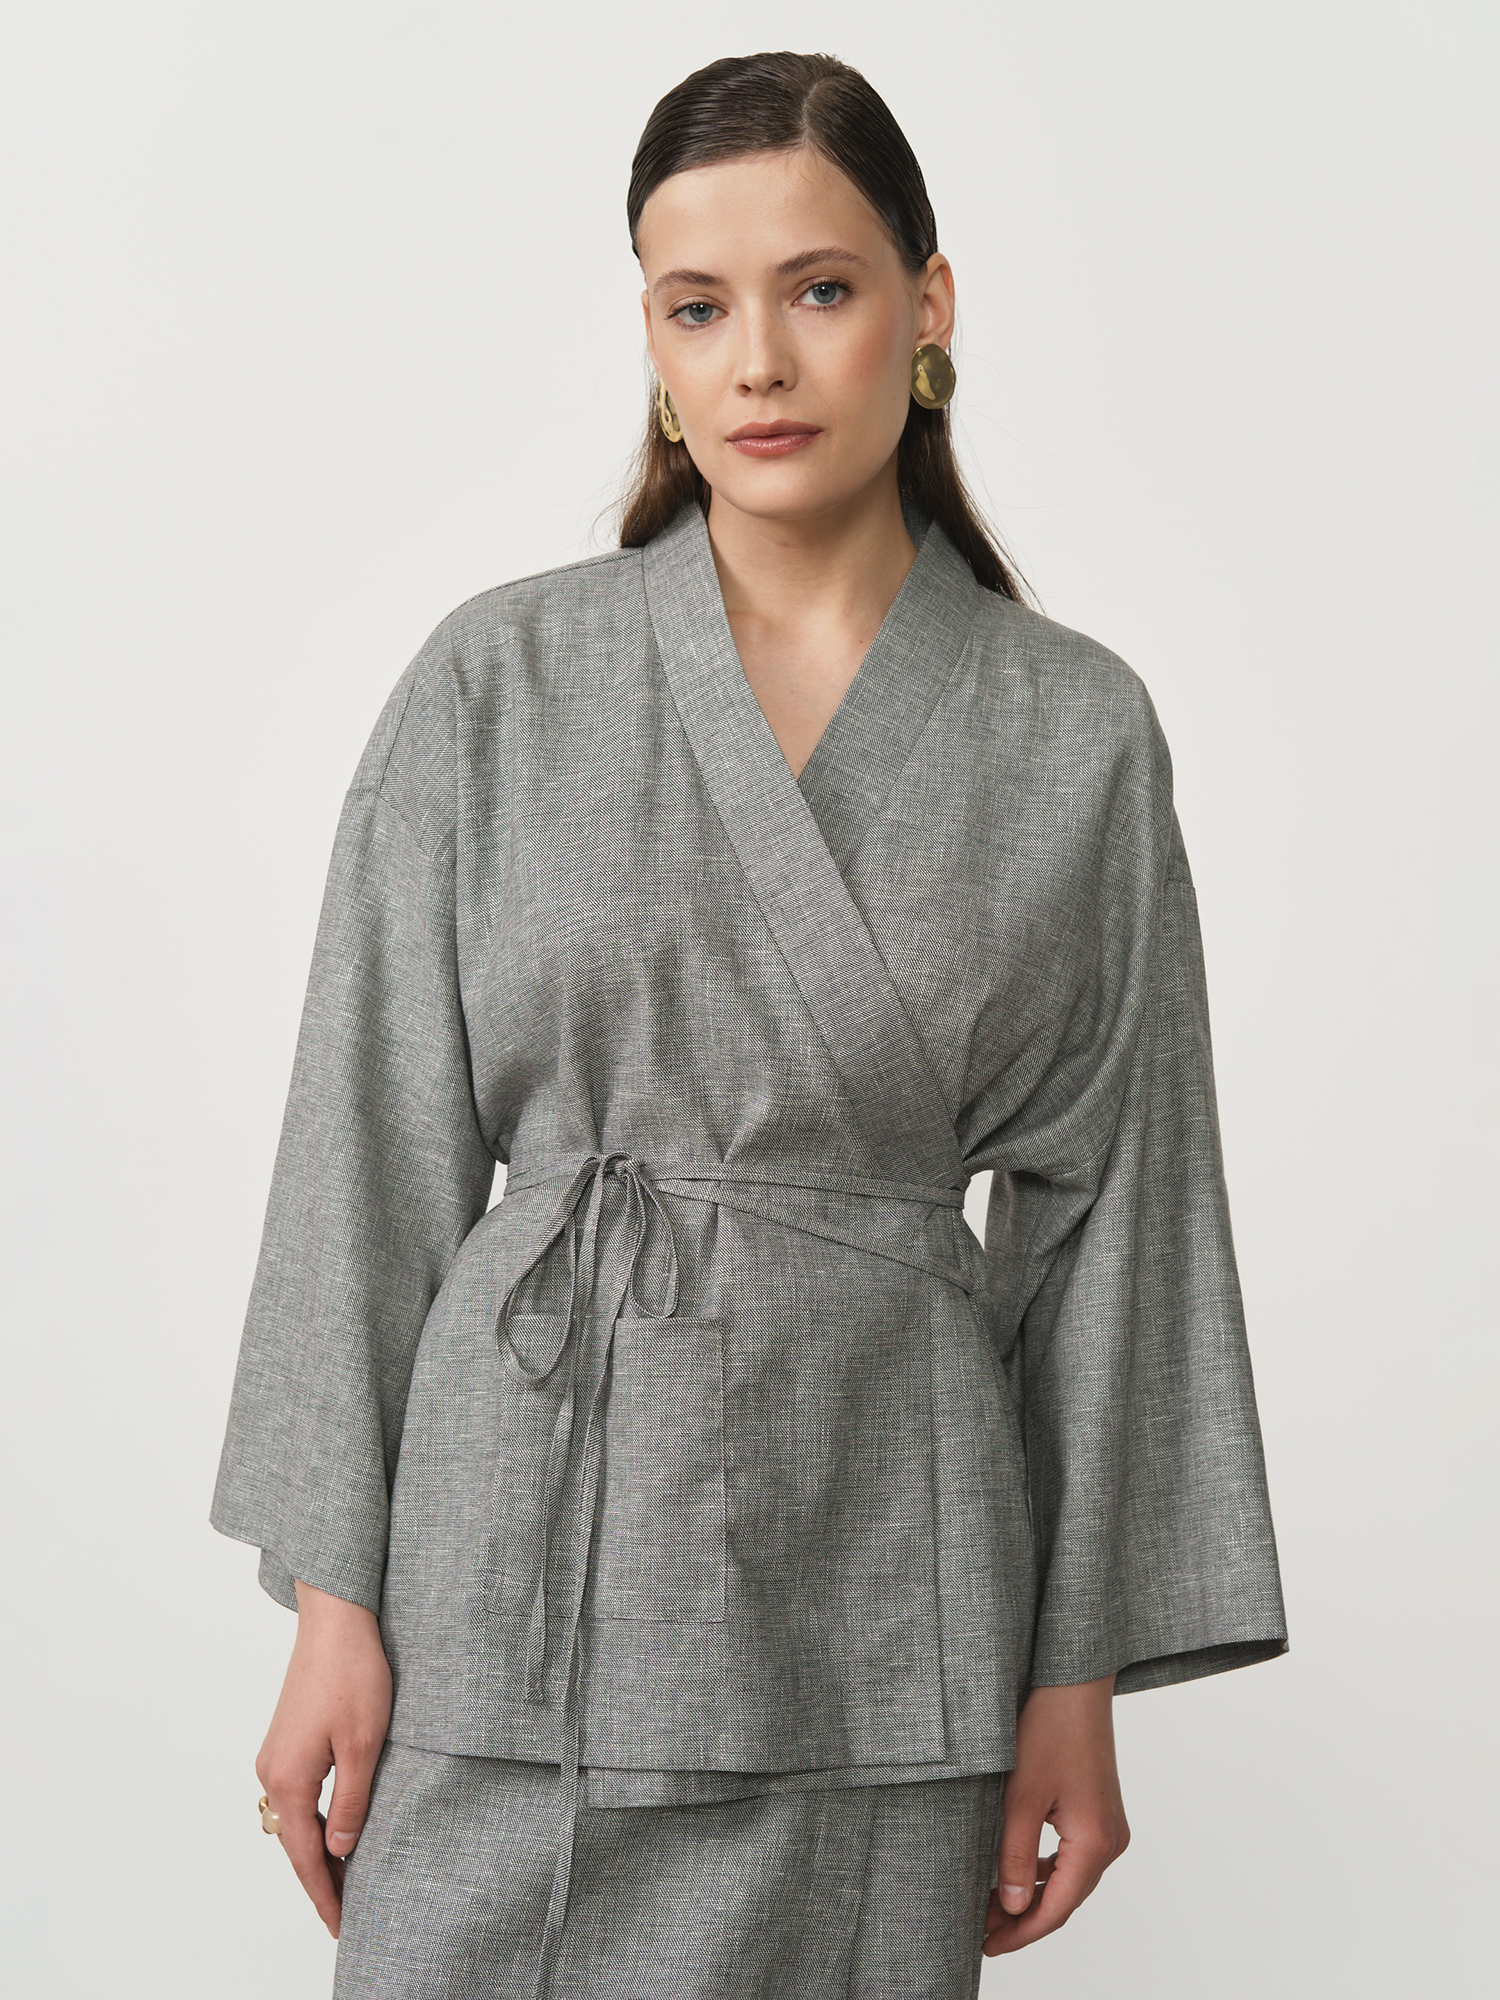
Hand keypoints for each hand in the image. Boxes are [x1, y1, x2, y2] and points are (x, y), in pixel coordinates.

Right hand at [254, 1580, 392, 1936]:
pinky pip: (295, 1795)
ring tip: (345, 1877)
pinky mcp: (284, 1738)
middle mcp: (271, 1771)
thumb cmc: (353, 1676)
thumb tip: (339, 1851)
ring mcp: (273, 1754)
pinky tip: (333, 1828)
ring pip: (294, 1818)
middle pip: (295, 1842)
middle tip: (347, 1912)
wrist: (334, 1621)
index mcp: (289, 1779)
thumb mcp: (364, 1745)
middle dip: (320, 1878)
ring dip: (316, 1849)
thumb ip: (351, 1804)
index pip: (306, 1856)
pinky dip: (313, 1820)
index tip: (340, 1926)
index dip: (325, 1894)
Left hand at [983, 1673, 1128, 1954]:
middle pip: (1064, 1899)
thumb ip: (1014, 1856)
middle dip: (1022, 1918)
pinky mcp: (1100, 1812)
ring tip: (989, 1905)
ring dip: (1031, 1895)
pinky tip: (1014, 1872)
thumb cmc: (1050, 1729)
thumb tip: (1011, 1907)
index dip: (1020, 1933)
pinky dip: (1042, 1871)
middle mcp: (1111, 1841)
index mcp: (1096, 1843)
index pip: (1055, 1909)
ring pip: (1067, 1879)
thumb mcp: (1021, 1796)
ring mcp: (1109, 1827)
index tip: (985, 1945)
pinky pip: (1072, 1857)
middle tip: (980, 1929)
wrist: (1075, 1682)